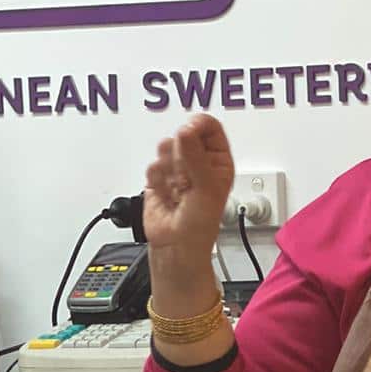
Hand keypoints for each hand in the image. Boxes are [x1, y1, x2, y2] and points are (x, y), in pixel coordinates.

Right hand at [143, 114, 234, 271]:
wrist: (176, 246)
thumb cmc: (200, 226)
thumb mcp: (206, 188)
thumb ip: (195, 156)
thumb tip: (186, 132)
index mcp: (218, 161)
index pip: (210, 127)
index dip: (198, 125)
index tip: (189, 133)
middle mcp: (198, 162)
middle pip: (184, 133)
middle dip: (181, 153)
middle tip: (187, 176)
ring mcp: (177, 168)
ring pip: (166, 146)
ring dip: (169, 167)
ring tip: (177, 187)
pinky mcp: (158, 177)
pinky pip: (152, 164)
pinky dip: (157, 178)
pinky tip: (166, 193)